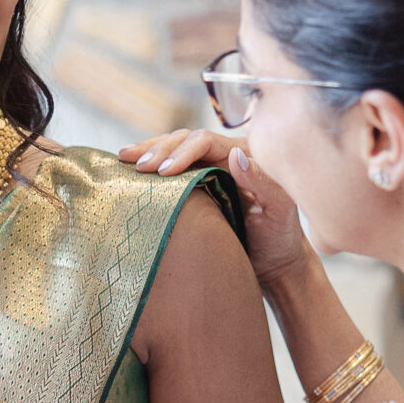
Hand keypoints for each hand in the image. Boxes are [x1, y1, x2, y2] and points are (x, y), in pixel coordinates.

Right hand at [119, 127, 307, 289]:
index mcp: (245, 154)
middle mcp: (225, 156)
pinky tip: (130, 170)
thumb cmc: (279, 238)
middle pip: (185, 139)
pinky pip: (172, 170)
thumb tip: (233, 154)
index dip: (181, 151)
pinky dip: (151, 167)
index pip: (206, 141)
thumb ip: (262, 181)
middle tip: (136, 165)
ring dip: (149, 151)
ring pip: (174, 149)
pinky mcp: (196, 185)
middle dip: (158, 149)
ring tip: (124, 159)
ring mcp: (209, 169)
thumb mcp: (279, 210)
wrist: (275, 263)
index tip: (163, 172)